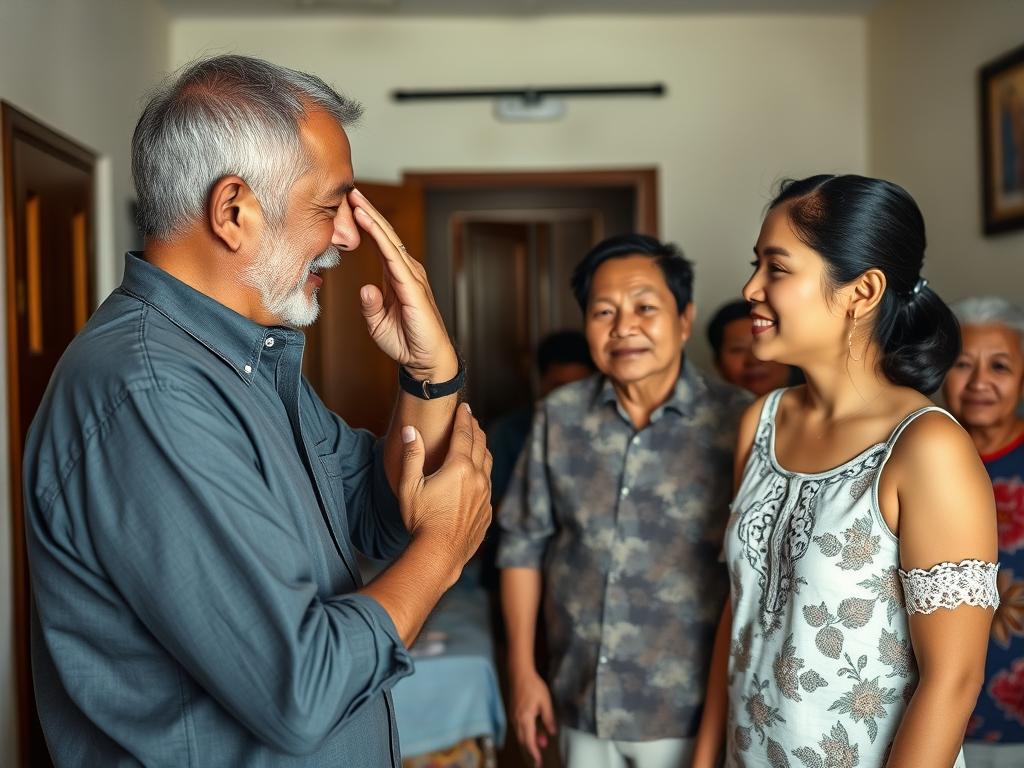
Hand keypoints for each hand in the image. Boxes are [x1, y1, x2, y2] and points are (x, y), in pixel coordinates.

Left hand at [350, 188, 457, 381]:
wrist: (426, 360)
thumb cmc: (405, 341)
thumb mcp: (377, 323)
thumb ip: (370, 304)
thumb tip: (365, 287)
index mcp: (397, 277)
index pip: (380, 243)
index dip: (366, 224)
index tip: (349, 206)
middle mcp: (406, 272)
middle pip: (386, 234)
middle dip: (368, 211)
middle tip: (350, 191)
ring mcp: (411, 277)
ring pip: (390, 239)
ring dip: (373, 218)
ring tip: (356, 199)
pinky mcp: (413, 286)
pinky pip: (393, 256)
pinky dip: (380, 237)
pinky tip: (368, 222)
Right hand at [398, 403, 491, 568]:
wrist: (440, 554)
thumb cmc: (421, 520)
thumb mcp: (409, 486)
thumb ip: (412, 456)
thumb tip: (410, 430)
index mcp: (459, 467)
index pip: (464, 434)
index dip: (464, 418)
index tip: (465, 406)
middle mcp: (477, 478)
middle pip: (480, 445)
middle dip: (476, 428)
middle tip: (472, 418)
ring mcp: (485, 495)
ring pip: (488, 464)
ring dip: (483, 448)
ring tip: (478, 441)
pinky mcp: (487, 511)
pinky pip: (488, 485)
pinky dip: (484, 472)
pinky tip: (478, 475)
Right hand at [510, 665, 556, 766]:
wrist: (519, 674)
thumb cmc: (533, 686)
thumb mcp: (545, 702)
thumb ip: (548, 718)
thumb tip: (552, 732)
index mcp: (525, 718)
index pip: (529, 741)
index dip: (534, 753)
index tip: (538, 761)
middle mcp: (516, 720)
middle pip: (523, 740)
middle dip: (532, 749)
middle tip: (539, 756)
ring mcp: (513, 716)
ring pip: (520, 734)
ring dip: (529, 740)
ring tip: (541, 741)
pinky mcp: (513, 712)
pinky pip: (518, 728)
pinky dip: (526, 733)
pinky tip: (534, 730)